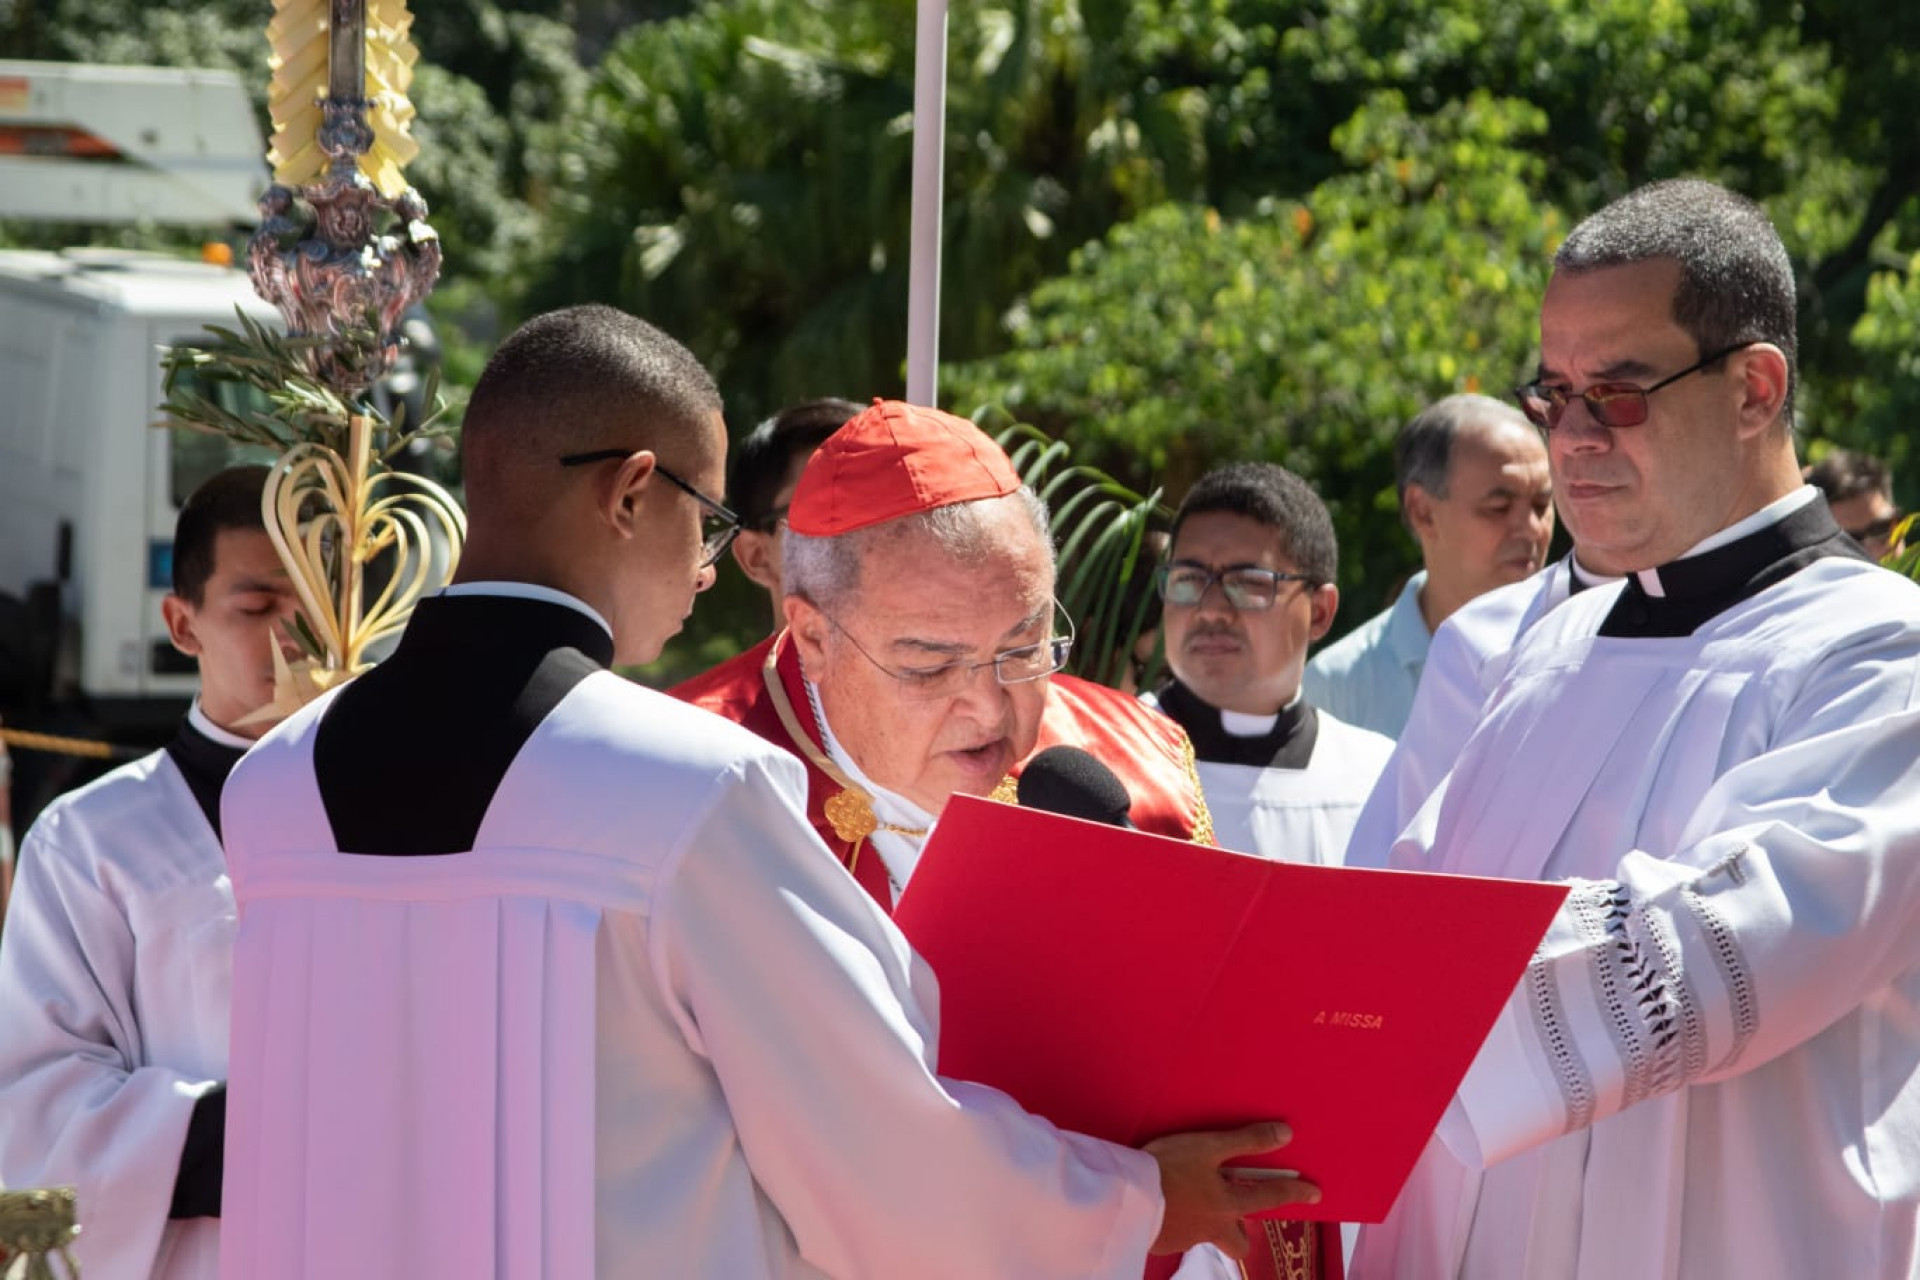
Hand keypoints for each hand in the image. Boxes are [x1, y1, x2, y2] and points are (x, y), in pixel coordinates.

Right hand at [1144, 1121, 1319, 1257]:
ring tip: (1190, 1200)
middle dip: (1242, 1233)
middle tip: (1236, 1213)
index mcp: (1227, 1205)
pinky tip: (1164, 1206)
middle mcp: (1212, 1227)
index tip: (1316, 1193)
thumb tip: (1286, 1134)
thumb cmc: (1168, 1169)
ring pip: (1207, 1236)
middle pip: (1239, 1244)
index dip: (1296, 1193)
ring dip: (1206, 1222)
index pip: (1271, 1198)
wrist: (1125, 1199)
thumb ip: (1246, 1141)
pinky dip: (1178, 1221)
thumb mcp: (1208, 1146)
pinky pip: (1179, 1235)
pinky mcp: (1161, 1241)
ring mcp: (1186, 1238)